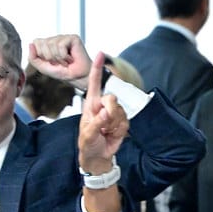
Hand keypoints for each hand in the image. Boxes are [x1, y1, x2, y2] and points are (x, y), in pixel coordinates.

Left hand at [29, 34, 92, 89]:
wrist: (77, 78)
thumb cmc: (63, 72)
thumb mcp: (43, 67)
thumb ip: (33, 57)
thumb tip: (30, 44)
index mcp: (47, 44)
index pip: (36, 42)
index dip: (41, 54)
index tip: (50, 62)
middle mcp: (55, 39)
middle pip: (43, 43)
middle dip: (49, 57)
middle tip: (59, 62)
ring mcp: (64, 37)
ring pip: (52, 44)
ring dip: (58, 58)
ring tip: (65, 62)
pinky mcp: (73, 38)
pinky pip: (61, 46)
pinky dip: (64, 56)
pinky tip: (71, 59)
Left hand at [78, 52, 127, 173]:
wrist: (98, 157)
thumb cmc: (88, 144)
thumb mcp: (87, 135)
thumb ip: (96, 123)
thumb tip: (106, 112)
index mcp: (91, 104)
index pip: (94, 83)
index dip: (97, 69)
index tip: (99, 54)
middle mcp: (103, 106)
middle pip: (112, 99)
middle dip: (110, 113)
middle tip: (103, 125)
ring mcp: (114, 113)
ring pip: (120, 111)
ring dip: (113, 125)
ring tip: (105, 132)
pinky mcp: (122, 122)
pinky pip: (125, 122)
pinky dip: (119, 130)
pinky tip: (112, 134)